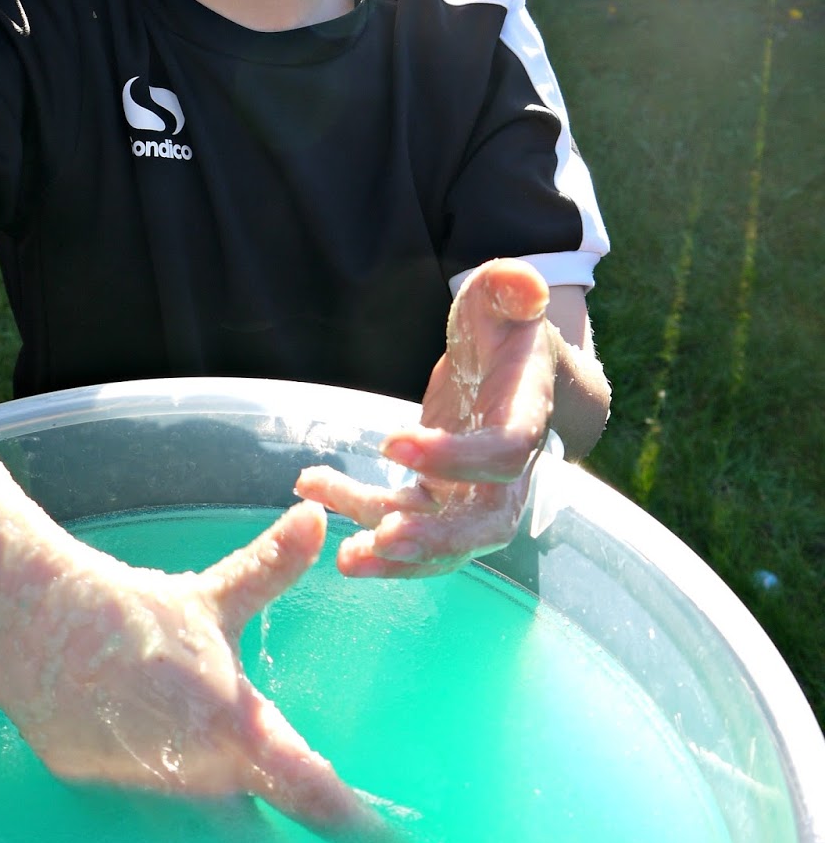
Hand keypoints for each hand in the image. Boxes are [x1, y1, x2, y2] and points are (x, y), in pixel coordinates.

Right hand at [0, 500, 382, 840]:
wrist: (36, 624)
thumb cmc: (136, 611)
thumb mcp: (213, 596)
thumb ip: (270, 567)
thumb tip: (316, 518)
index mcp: (235, 730)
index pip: (313, 795)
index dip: (360, 831)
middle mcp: (196, 776)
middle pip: (262, 840)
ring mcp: (145, 794)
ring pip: (201, 837)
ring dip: (229, 840)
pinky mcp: (101, 793)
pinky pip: (146, 818)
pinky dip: (168, 815)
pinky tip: (170, 797)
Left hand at [296, 259, 555, 576]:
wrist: (512, 364)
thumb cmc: (507, 326)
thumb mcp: (505, 296)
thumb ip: (511, 287)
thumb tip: (527, 287)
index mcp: (525, 415)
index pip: (503, 453)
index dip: (455, 457)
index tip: (392, 443)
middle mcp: (507, 469)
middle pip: (484, 524)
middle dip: (435, 540)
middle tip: (380, 541)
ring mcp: (473, 489)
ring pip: (444, 540)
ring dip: (397, 555)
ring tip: (345, 556)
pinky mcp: (440, 494)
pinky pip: (403, 517)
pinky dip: (360, 512)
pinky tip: (314, 489)